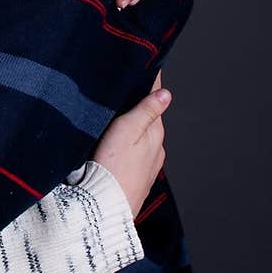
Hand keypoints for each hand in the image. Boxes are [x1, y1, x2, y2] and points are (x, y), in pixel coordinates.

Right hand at [92, 76, 170, 217]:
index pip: (155, 99)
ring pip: (141, 136)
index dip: (149, 81)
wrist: (105, 208)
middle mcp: (156, 148)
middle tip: (125, 85)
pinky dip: (128, 142)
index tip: (147, 64)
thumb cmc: (112, 168)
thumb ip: (146, 111)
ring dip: (133, 125)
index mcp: (155, 133)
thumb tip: (166, 93)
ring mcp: (147, 164)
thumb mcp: (127, 132)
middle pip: (148, 118)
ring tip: (118, 112)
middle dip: (138, 103)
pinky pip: (134, 152)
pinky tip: (115, 142)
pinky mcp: (135, 176)